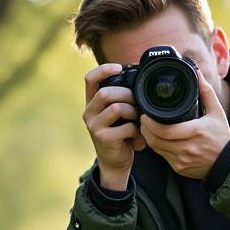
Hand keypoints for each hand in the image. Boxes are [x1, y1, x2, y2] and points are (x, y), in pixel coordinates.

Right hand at [82, 63, 145, 189]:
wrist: (116, 162)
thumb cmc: (121, 134)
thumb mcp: (119, 113)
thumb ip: (122, 98)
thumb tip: (140, 80)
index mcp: (92, 102)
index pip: (90, 79)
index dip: (103, 70)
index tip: (119, 68)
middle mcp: (89, 112)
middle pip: (105, 92)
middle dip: (127, 95)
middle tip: (137, 104)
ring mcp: (94, 126)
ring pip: (117, 108)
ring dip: (133, 113)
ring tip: (138, 122)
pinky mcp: (103, 138)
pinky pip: (125, 127)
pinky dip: (136, 131)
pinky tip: (137, 138)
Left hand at [140, 74, 229, 180]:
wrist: (228, 163)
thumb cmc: (221, 137)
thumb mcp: (217, 112)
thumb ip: (206, 92)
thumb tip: (197, 74)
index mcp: (195, 132)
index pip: (164, 130)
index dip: (150, 123)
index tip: (145, 115)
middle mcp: (187, 148)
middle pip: (156, 140)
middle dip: (145, 129)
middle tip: (143, 120)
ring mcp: (182, 160)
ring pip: (156, 149)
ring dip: (148, 138)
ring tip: (146, 127)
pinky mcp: (179, 168)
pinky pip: (162, 156)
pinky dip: (157, 147)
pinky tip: (156, 139)